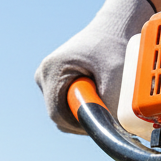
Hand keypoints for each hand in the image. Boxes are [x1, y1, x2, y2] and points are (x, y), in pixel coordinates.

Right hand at [35, 0, 155, 133]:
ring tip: (102, 99)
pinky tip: (96, 97)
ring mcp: (47, 78)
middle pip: (59, 117)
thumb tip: (112, 131)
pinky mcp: (55, 82)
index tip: (101, 121)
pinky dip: (82, 108)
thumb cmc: (114, 48)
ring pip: (63, 114)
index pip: (58, 115)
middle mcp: (44, 74)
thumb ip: (111, 105)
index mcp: (52, 70)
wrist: (113, 28)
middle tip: (106, 113)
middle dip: (83, 120)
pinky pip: (65, 107)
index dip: (81, 125)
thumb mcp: (117, 77)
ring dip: (83, 114)